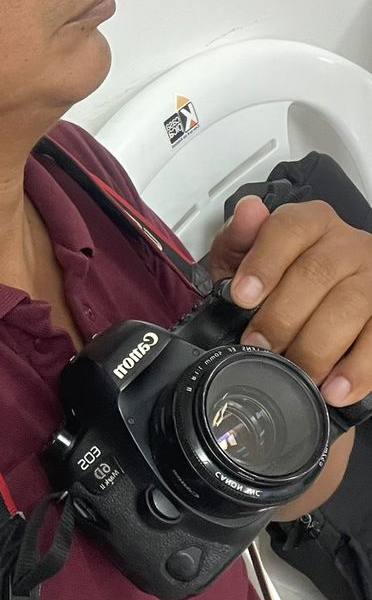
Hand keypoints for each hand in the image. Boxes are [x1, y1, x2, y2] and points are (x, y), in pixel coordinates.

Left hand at [207, 195, 371, 408]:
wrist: (327, 302)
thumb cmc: (286, 279)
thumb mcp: (251, 260)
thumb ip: (241, 241)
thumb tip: (248, 211)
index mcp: (312, 224)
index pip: (290, 228)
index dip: (264, 262)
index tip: (242, 296)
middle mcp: (348, 245)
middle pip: (317, 273)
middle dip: (282, 316)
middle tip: (259, 346)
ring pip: (350, 306)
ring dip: (318, 347)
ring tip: (296, 375)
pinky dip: (358, 369)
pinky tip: (336, 388)